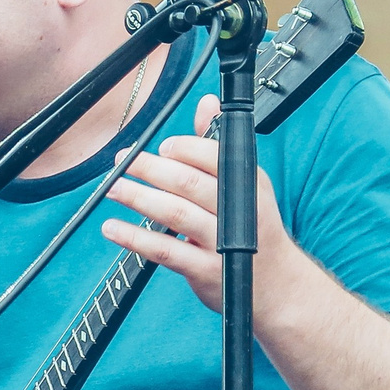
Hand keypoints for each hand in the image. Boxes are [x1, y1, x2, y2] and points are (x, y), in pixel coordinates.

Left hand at [100, 96, 306, 314]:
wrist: (277, 287)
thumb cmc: (253, 229)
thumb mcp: (245, 185)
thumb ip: (216, 146)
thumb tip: (206, 103)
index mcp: (249, 183)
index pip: (214, 157)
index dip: (184, 149)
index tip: (161, 147)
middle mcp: (239, 210)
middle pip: (189, 182)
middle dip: (150, 168)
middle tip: (122, 159)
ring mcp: (223, 243)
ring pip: (174, 213)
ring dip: (138, 197)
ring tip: (113, 188)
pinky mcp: (206, 270)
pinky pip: (165, 250)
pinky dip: (135, 237)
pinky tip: (113, 228)